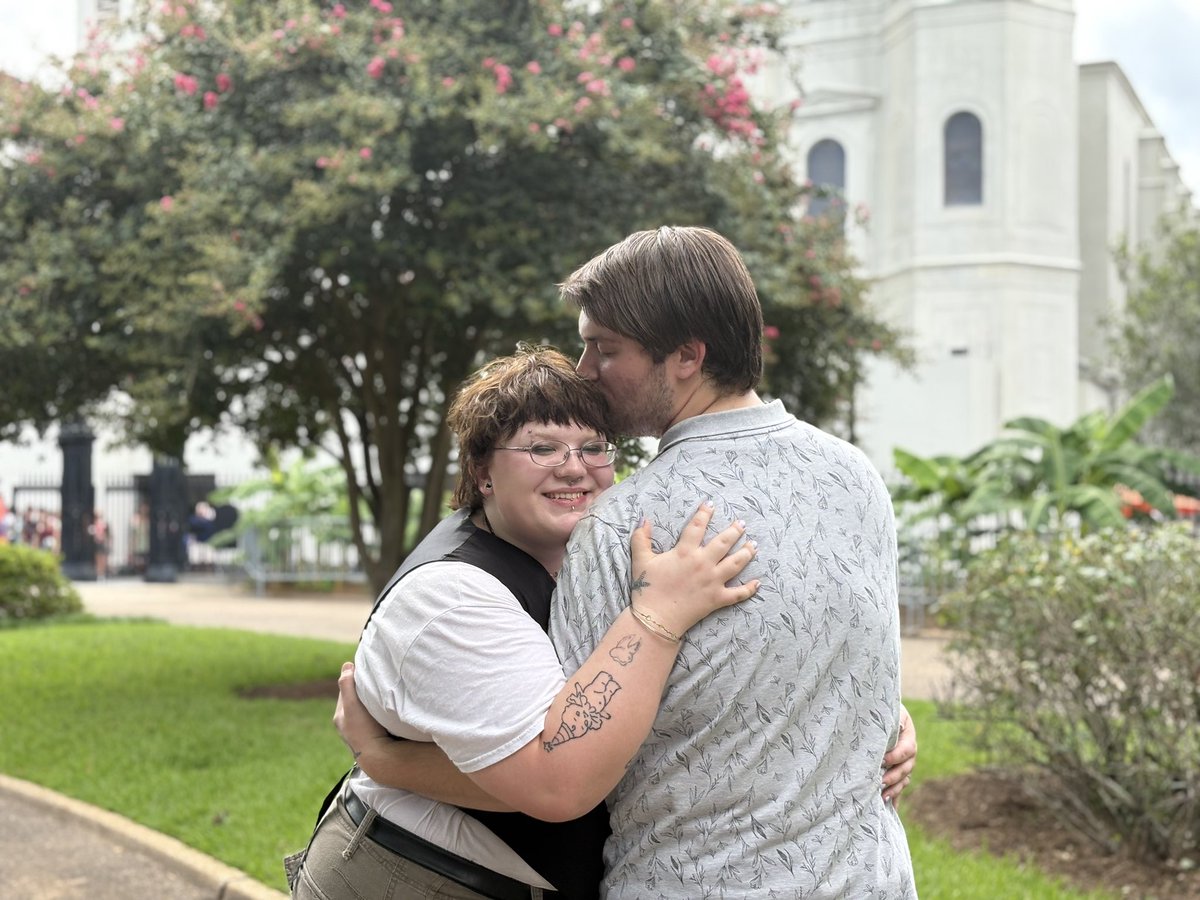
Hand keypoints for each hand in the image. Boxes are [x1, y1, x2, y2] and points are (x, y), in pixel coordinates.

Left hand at [333, 662, 390, 762]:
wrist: (379, 758)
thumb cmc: (364, 730)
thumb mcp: (352, 705)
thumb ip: (347, 685)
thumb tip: (347, 665)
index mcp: (339, 718)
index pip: (345, 691)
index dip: (354, 680)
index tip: (365, 670)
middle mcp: (347, 727)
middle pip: (354, 701)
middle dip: (362, 691)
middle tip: (375, 681)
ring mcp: (360, 734)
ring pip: (364, 711)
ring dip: (371, 703)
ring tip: (381, 695)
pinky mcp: (372, 739)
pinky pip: (373, 721)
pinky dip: (378, 714)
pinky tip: (386, 713)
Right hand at [628, 502, 758, 638]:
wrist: (656, 618)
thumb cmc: (648, 589)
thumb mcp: (641, 560)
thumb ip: (641, 539)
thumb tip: (644, 520)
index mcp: (685, 552)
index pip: (697, 526)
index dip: (704, 513)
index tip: (711, 504)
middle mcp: (703, 563)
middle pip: (724, 542)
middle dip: (735, 531)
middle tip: (742, 523)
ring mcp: (713, 581)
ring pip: (736, 564)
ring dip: (746, 553)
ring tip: (754, 545)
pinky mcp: (717, 599)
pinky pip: (738, 594)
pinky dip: (749, 589)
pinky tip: (758, 583)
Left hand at [881, 703, 916, 805]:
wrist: (872, 708)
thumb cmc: (876, 707)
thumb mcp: (884, 711)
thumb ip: (885, 722)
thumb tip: (882, 734)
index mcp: (907, 733)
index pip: (907, 749)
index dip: (896, 756)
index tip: (883, 761)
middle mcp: (908, 749)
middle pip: (907, 767)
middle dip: (894, 776)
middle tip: (881, 782)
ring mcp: (903, 761)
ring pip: (904, 779)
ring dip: (894, 789)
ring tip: (882, 797)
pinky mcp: (894, 770)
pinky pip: (898, 786)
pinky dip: (895, 798)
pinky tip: (889, 809)